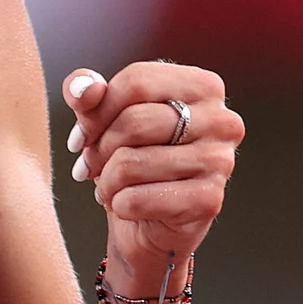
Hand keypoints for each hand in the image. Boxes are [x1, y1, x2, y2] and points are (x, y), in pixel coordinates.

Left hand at [62, 62, 242, 295]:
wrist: (151, 222)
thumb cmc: (134, 159)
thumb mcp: (106, 119)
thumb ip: (89, 94)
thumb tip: (83, 88)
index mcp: (203, 87)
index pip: (137, 81)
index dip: (96, 110)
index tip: (80, 137)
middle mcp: (222, 120)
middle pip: (134, 122)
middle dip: (99, 149)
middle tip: (92, 165)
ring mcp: (220, 161)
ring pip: (130, 163)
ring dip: (106, 181)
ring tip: (109, 186)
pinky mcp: (209, 200)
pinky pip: (137, 199)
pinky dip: (119, 205)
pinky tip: (125, 206)